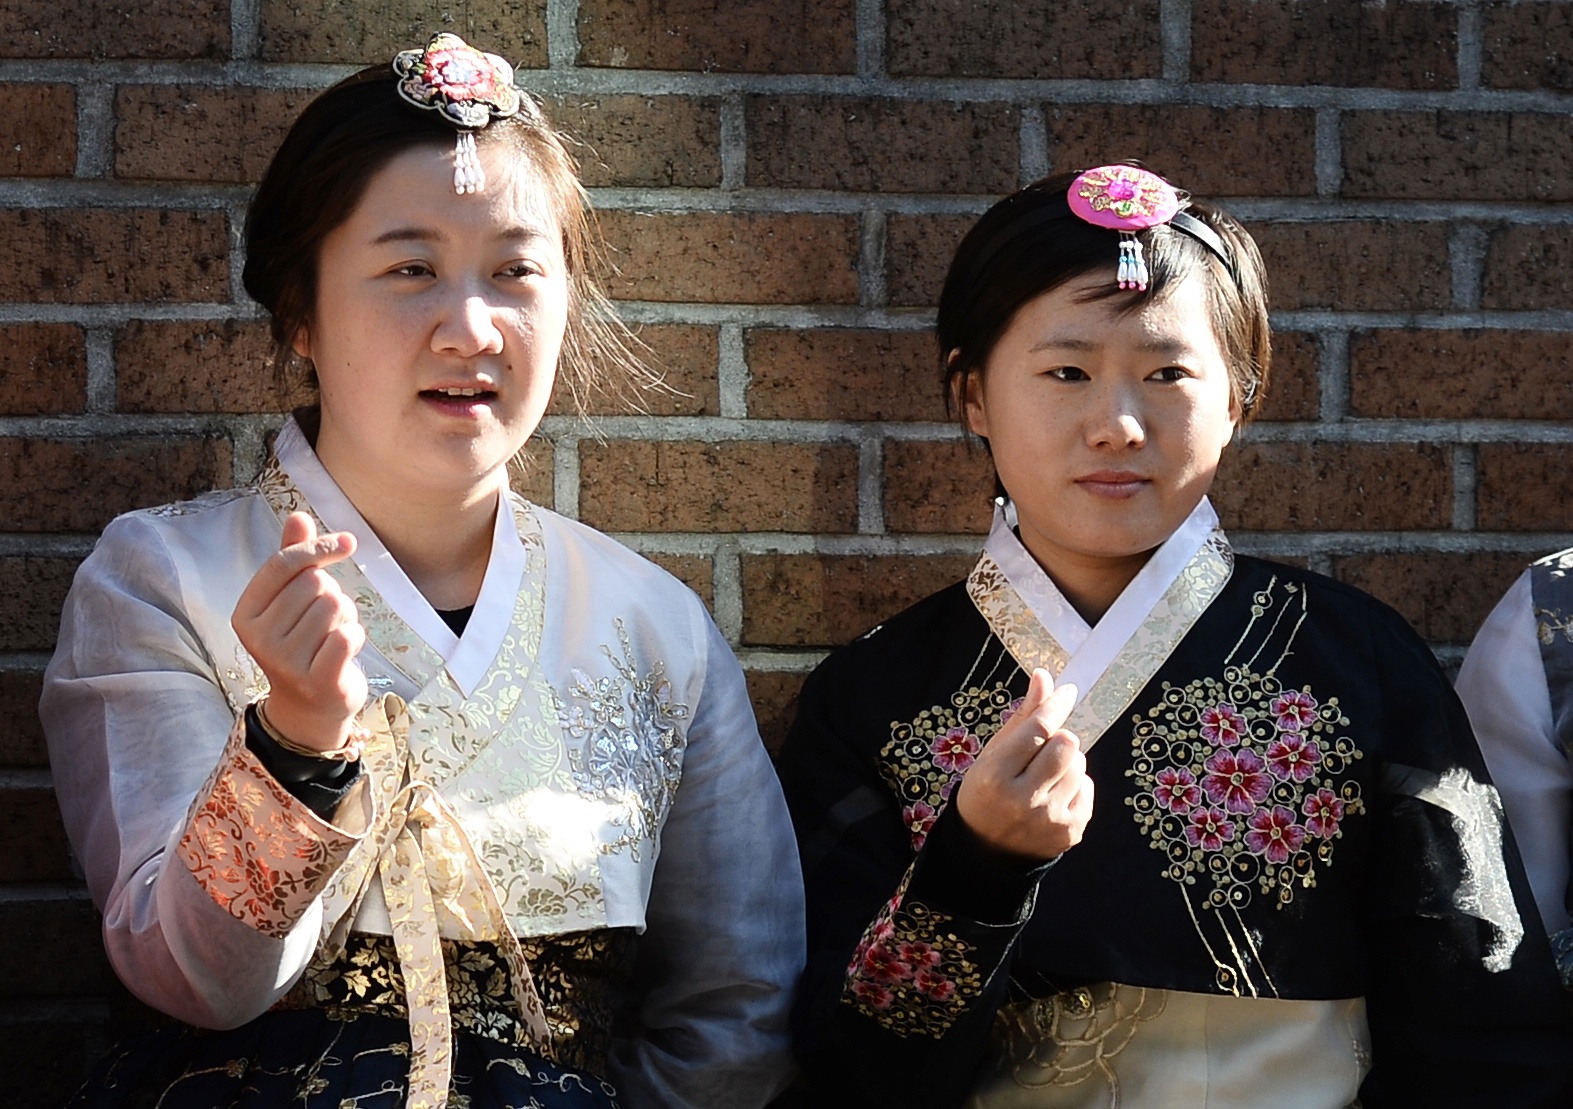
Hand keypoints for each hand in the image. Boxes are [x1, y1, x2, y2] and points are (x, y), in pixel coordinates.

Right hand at [231, 511, 367, 752]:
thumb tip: (298, 515)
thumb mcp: (291, 600)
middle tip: (326, 621)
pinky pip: (348, 636)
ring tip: (332, 637)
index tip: (347, 541)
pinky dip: (356, 636)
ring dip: (346, 617)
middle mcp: (260, 639)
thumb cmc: (302, 643)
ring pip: (336, 606)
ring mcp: (286, 663)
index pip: (282, 563)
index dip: (317, 547)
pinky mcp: (318, 680)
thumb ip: (293, 558)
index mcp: (246, 614)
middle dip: (332, 594)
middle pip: (315, 584)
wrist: (310, 707)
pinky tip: (345, 651)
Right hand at [954, 668, 1094, 861]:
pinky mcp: (1070, 832)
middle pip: (1067, 744)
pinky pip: (1088, 788)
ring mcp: (1049, 819)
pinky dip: (1075, 784)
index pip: (1038, 729)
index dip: (1056, 705)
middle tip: (1044, 748)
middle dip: (1059, 738)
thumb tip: (1044, 676)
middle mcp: (1023, 800)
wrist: (987, 850)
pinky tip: (1054, 793)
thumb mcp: (994, 753)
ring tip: (1045, 776)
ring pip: (1079, 765)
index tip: (1067, 691)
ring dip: (1066, 762)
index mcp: (995, 776)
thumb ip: (1023, 716)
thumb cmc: (987, 792)